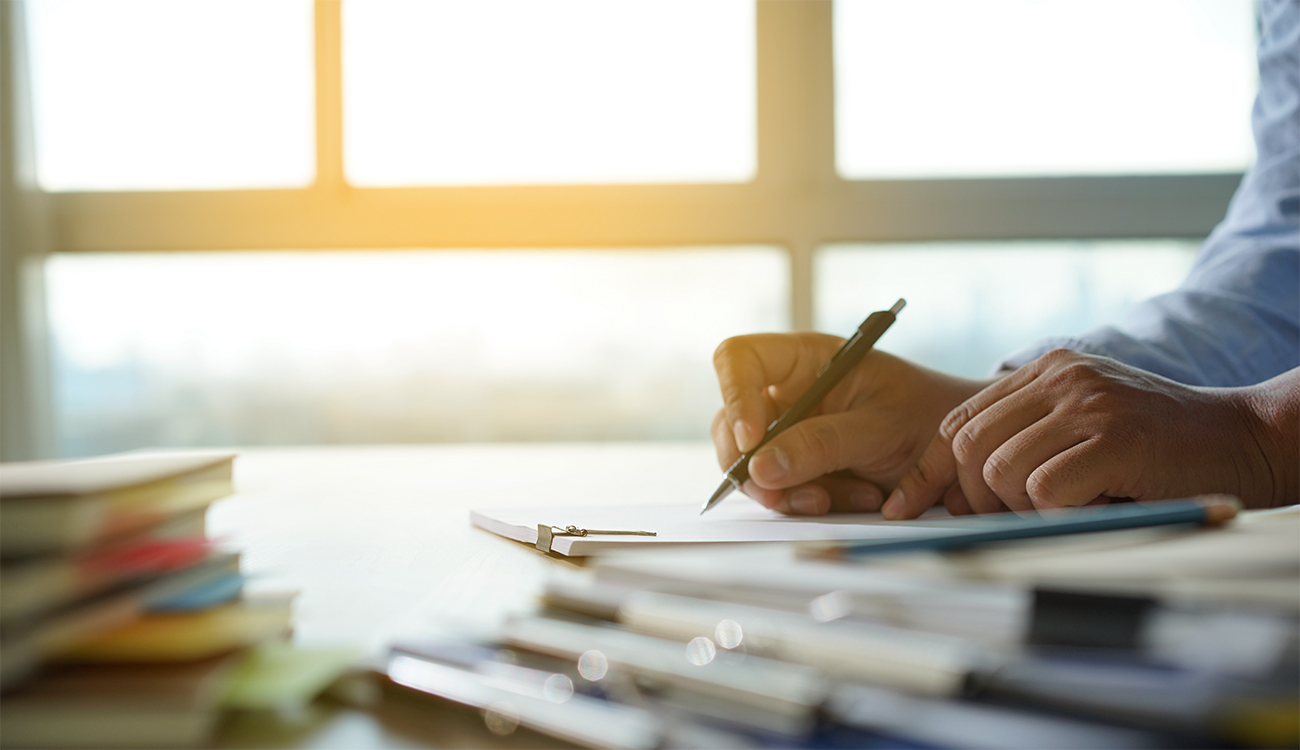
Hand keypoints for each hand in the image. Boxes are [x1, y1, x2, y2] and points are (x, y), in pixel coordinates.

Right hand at [711, 332, 989, 514]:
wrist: (958, 452)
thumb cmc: (926, 417)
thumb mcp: (879, 428)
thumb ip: (821, 445)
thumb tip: (760, 466)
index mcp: (803, 359)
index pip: (737, 360)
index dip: (733, 396)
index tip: (752, 442)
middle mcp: (787, 393)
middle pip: (731, 421)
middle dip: (755, 464)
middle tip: (787, 494)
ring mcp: (788, 432)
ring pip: (751, 465)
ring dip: (790, 491)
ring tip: (848, 497)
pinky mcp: (797, 468)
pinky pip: (778, 490)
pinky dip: (808, 503)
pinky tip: (854, 499)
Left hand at [883, 350, 1299, 518]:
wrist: (1245, 439)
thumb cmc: (1159, 448)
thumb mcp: (1083, 426)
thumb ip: (1026, 439)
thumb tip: (949, 493)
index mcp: (1045, 371)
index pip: (957, 421)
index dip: (928, 472)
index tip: (904, 511)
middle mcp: (1061, 376)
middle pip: (967, 447)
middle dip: (973, 497)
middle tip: (1010, 518)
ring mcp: (1088, 402)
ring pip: (1000, 471)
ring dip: (1023, 508)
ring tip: (1070, 506)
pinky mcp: (1114, 437)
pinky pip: (1044, 491)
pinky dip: (1058, 514)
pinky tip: (1094, 506)